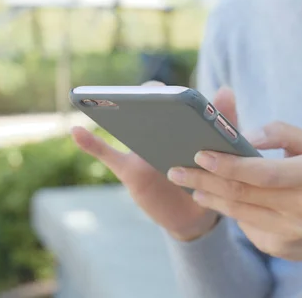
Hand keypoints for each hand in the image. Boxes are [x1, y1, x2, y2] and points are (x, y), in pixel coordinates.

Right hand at [72, 82, 238, 241]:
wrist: (196, 213)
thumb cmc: (210, 176)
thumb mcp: (221, 151)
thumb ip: (226, 122)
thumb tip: (225, 88)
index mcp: (179, 121)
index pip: (169, 97)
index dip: (167, 92)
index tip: (171, 95)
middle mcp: (156, 130)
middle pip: (144, 105)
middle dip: (145, 98)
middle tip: (151, 101)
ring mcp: (139, 149)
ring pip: (124, 126)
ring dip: (115, 113)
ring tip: (110, 104)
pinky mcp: (129, 170)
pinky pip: (107, 155)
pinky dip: (90, 144)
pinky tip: (76, 131)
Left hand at [167, 121, 301, 284]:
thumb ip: (279, 132)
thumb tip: (246, 136)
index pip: (263, 171)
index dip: (229, 164)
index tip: (200, 154)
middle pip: (243, 192)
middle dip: (205, 179)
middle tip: (177, 169)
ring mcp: (292, 231)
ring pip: (238, 210)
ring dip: (208, 195)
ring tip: (187, 182)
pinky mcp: (279, 248)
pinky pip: (243, 225)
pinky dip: (223, 209)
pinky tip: (209, 198)